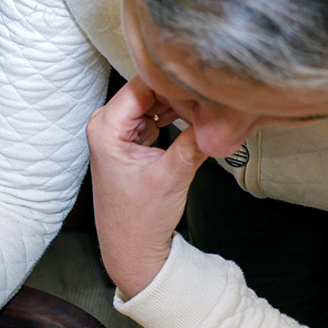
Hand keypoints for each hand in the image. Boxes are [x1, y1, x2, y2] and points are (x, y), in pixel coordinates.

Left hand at [86, 75, 206, 299]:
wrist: (132, 249)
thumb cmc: (140, 220)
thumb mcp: (172, 175)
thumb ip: (194, 140)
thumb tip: (221, 112)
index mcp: (106, 127)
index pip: (145, 82)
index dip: (177, 79)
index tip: (206, 81)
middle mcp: (107, 123)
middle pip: (150, 87)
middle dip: (182, 89)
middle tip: (215, 93)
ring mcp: (119, 130)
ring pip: (156, 100)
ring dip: (183, 101)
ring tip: (211, 103)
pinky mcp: (132, 139)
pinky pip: (157, 114)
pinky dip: (177, 114)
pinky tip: (199, 115)